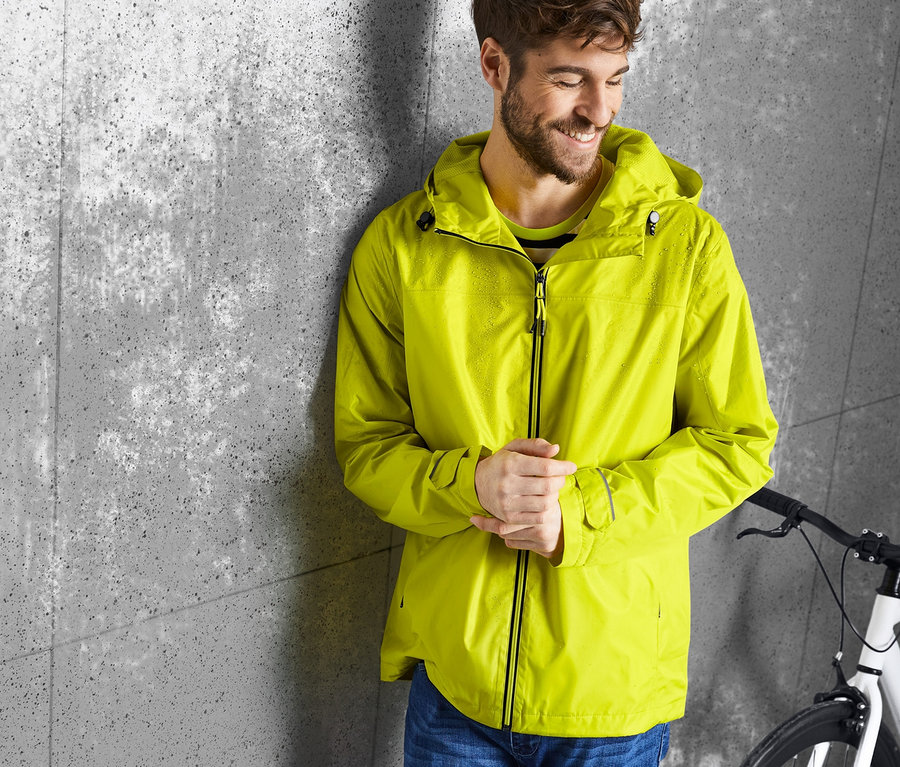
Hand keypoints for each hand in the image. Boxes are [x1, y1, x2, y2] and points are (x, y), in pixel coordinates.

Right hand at [471, 438, 576, 559]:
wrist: (476, 484)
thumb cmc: (502, 463)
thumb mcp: (514, 448)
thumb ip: (535, 445)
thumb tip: (556, 450)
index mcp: (510, 464)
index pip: (545, 467)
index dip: (563, 467)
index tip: (571, 466)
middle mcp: (507, 484)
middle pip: (548, 486)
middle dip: (560, 481)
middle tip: (560, 477)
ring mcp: (507, 503)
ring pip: (545, 503)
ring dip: (555, 495)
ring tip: (552, 489)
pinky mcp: (509, 517)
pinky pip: (538, 517)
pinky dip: (547, 509)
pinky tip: (545, 501)